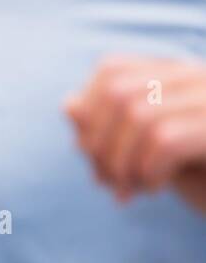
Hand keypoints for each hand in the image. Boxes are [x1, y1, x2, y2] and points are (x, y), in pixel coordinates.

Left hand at [65, 56, 205, 213]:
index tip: (93, 156)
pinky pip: (167, 139)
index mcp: (181, 77)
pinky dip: (148, 170)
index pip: (112, 70)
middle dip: (99, 144)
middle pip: (118, 92)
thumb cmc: (204, 183)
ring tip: (129, 191)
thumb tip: (69, 105)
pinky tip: (155, 189)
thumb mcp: (148, 155)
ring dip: (121, 163)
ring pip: (139, 115)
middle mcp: (203, 78)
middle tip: (107, 182)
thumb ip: (113, 129)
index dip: (89, 113)